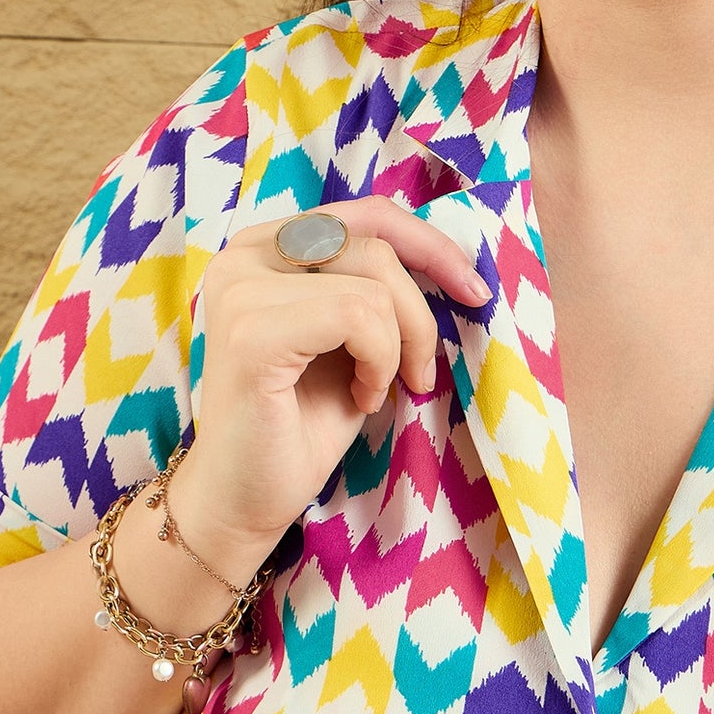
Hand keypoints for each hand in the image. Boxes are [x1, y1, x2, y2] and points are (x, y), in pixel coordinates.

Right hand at [171, 199, 489, 566]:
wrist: (244, 499)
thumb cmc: (300, 424)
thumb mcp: (350, 339)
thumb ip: (374, 286)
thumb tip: (453, 260)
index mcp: (266, 245)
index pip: (366, 214)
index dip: (430, 245)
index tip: (473, 291)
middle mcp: (243, 254)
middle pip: (376, 243)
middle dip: (420, 313)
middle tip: (419, 373)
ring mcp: (240, 289)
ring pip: (374, 283)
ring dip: (398, 345)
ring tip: (374, 389)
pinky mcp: (250, 332)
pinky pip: (358, 316)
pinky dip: (378, 362)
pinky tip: (358, 397)